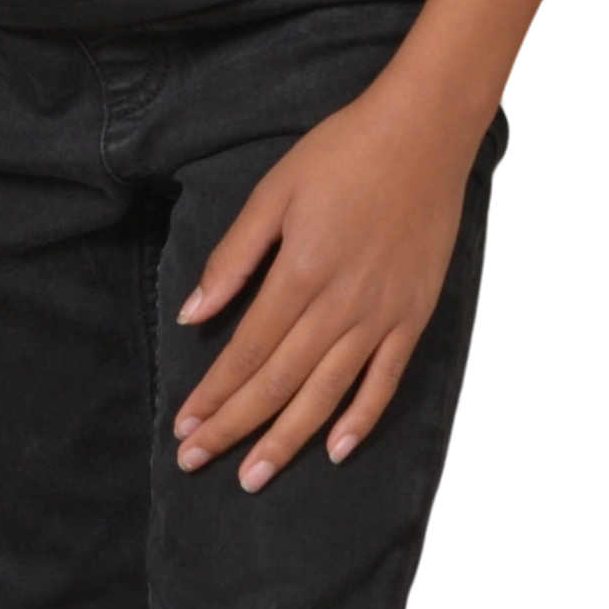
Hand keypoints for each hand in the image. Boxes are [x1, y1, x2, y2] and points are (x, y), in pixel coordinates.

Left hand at [170, 82, 474, 491]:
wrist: (425, 132)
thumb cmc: (344, 151)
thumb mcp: (275, 190)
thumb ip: (234, 256)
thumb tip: (193, 314)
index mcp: (301, 272)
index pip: (247, 351)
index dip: (213, 394)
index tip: (183, 426)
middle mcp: (342, 304)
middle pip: (279, 382)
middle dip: (234, 428)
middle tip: (197, 463)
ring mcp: (383, 314)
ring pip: (327, 393)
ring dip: (288, 439)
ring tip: (254, 476)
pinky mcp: (414, 314)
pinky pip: (386, 379)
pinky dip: (362, 418)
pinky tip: (337, 449)